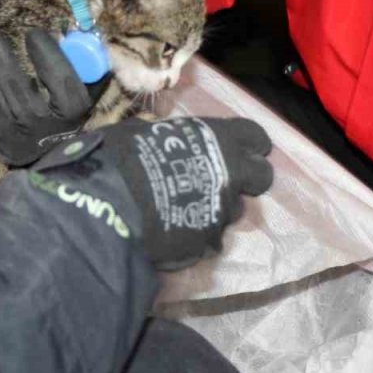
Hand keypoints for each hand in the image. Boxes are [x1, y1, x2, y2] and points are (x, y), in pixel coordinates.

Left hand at [0, 29, 92, 165]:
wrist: (54, 154)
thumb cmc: (70, 114)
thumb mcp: (86, 93)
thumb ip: (84, 66)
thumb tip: (69, 35)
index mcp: (72, 110)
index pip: (60, 78)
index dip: (46, 52)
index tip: (33, 32)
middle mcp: (44, 124)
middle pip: (18, 86)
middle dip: (2, 57)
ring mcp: (19, 133)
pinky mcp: (0, 139)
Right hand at [104, 116, 273, 270]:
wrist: (110, 207)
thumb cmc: (122, 157)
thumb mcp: (138, 132)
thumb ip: (161, 134)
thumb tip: (151, 132)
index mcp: (216, 138)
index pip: (255, 136)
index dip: (250, 145)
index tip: (241, 151)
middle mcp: (229, 173)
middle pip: (261, 177)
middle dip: (247, 180)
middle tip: (223, 182)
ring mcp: (222, 209)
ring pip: (234, 210)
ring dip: (217, 209)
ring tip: (187, 210)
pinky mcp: (209, 241)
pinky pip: (210, 238)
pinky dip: (197, 236)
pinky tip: (173, 233)